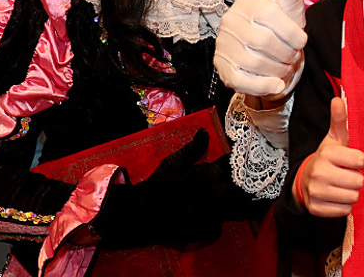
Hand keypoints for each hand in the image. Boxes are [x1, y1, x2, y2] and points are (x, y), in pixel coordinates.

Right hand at [92, 129, 233, 247]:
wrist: (140, 214)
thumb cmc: (157, 185)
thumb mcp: (172, 163)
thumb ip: (192, 149)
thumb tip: (205, 131)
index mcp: (197, 179)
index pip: (216, 172)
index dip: (209, 172)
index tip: (199, 176)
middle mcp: (202, 199)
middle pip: (223, 190)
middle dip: (215, 188)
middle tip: (199, 190)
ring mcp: (202, 218)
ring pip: (222, 208)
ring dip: (215, 204)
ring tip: (199, 203)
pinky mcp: (200, 233)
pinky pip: (216, 225)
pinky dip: (211, 221)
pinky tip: (199, 216)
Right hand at [214, 0, 307, 99]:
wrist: (268, 53)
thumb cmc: (280, 25)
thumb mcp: (289, 5)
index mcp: (248, 3)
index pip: (274, 18)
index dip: (294, 34)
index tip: (301, 41)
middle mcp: (230, 22)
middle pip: (266, 44)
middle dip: (287, 54)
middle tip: (292, 56)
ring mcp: (224, 46)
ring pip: (256, 64)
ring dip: (279, 70)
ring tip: (284, 65)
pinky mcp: (222, 68)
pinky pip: (243, 82)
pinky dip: (265, 86)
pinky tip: (277, 83)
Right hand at [297, 97, 363, 217]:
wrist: (304, 180)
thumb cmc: (327, 158)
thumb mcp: (334, 139)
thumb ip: (339, 120)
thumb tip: (338, 99)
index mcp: (327, 153)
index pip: (361, 161)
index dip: (362, 161)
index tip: (353, 160)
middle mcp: (319, 172)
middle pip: (359, 182)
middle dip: (355, 178)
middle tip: (344, 174)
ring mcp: (316, 192)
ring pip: (353, 197)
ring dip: (350, 192)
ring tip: (339, 185)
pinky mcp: (316, 208)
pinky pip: (345, 210)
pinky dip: (343, 205)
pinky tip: (334, 196)